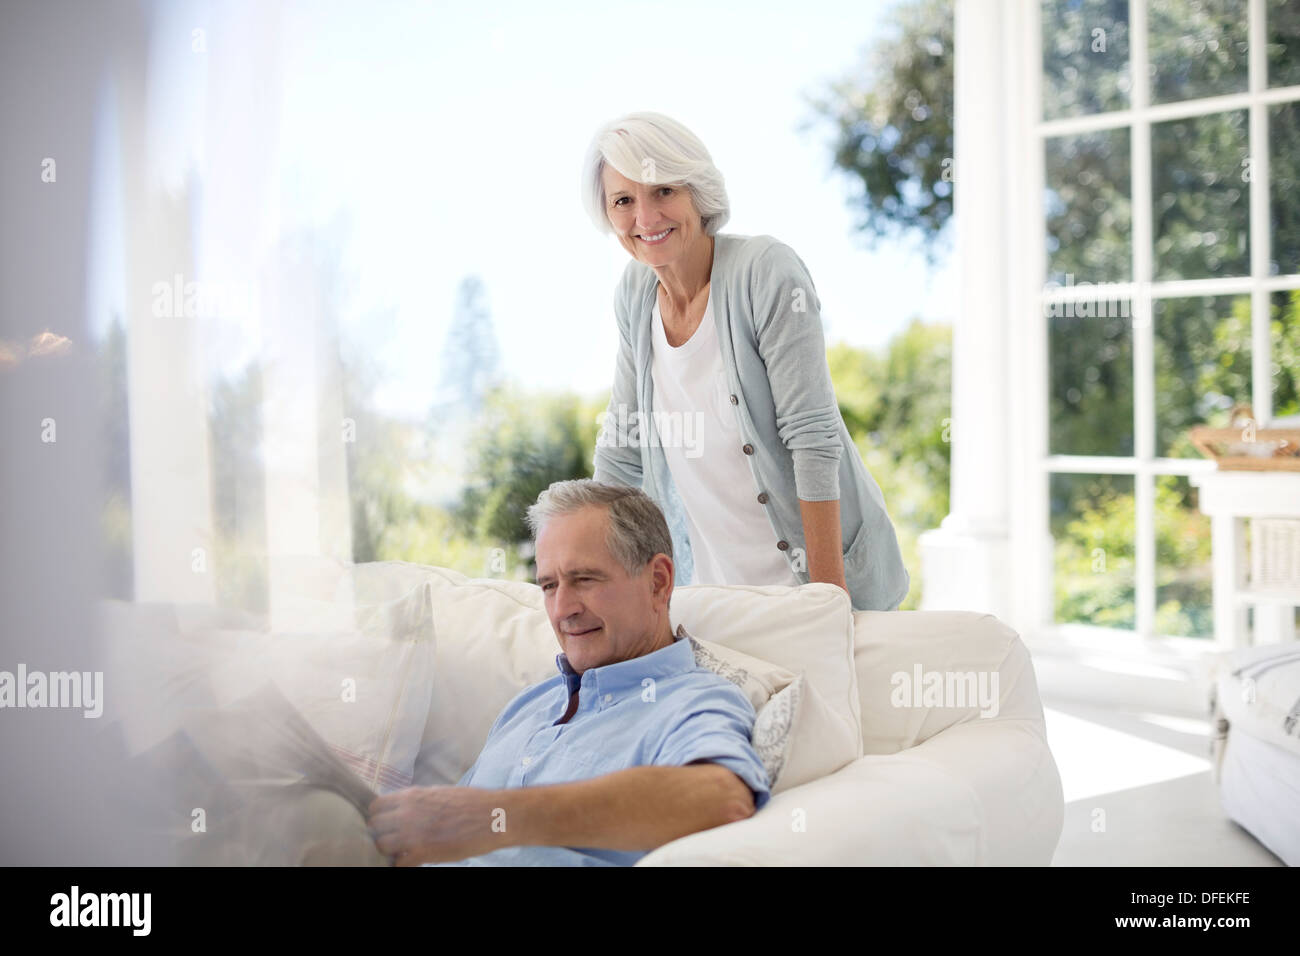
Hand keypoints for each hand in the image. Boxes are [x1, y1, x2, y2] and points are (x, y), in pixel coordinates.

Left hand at [367, 786, 510, 865]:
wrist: (494, 816)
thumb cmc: (472, 803)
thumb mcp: (440, 793)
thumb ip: (418, 802)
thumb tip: (405, 809)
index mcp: (412, 796)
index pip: (376, 806)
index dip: (380, 816)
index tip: (388, 823)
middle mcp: (407, 813)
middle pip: (374, 826)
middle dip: (383, 833)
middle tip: (395, 839)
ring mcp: (413, 833)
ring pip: (382, 845)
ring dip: (391, 850)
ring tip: (404, 851)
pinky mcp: (423, 852)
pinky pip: (399, 864)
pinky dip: (404, 864)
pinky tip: (415, 861)